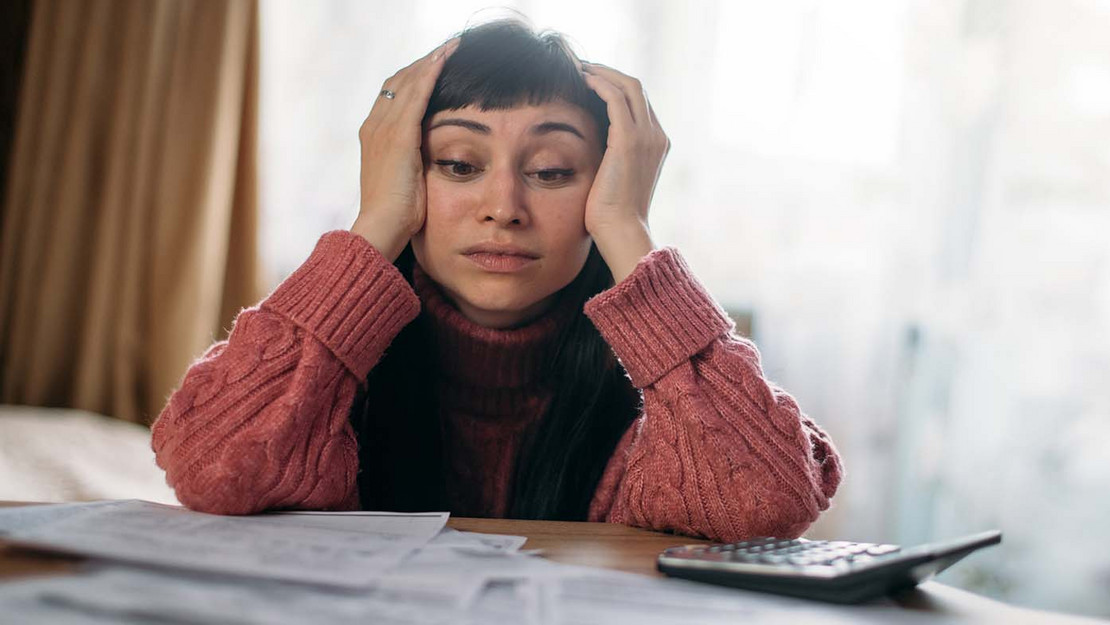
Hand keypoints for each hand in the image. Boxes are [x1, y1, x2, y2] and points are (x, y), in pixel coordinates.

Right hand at [350, 37, 459, 260]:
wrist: (382, 227)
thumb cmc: (397, 213)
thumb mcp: (405, 179)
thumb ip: (414, 161)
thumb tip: (430, 157)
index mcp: (374, 134)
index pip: (393, 94)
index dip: (414, 77)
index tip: (435, 66)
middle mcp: (374, 125)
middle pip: (399, 80)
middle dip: (424, 63)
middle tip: (448, 49)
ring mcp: (384, 128)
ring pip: (408, 81)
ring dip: (431, 61)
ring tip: (452, 46)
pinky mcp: (399, 135)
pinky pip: (416, 95)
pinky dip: (430, 74)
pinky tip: (445, 60)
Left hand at [578, 60, 669, 281]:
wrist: (622, 231)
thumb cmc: (612, 215)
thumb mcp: (615, 180)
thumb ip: (612, 159)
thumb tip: (592, 151)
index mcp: (657, 145)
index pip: (639, 103)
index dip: (616, 87)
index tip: (592, 82)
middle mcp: (657, 136)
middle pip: (637, 88)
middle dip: (609, 73)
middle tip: (583, 68)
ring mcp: (646, 136)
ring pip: (628, 86)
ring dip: (602, 72)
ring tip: (579, 68)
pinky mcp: (628, 139)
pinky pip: (615, 97)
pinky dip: (599, 83)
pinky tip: (582, 80)